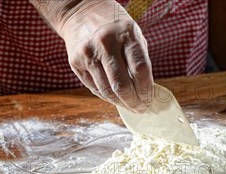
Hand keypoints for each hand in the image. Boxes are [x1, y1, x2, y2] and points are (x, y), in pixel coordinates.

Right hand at [32, 0, 152, 111]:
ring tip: (129, 106)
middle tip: (140, 109)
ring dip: (121, 103)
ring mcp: (88, 53)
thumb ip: (139, 59)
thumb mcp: (133, 34)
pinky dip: (107, 97)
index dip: (146, 90)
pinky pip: (95, 88)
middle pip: (122, 85)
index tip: (149, 101)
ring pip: (107, 91)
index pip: (140, 70)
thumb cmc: (114, 26)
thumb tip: (146, 91)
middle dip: (133, 102)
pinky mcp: (76, 62)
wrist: (80, 11)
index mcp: (125, 34)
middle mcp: (105, 44)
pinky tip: (116, 98)